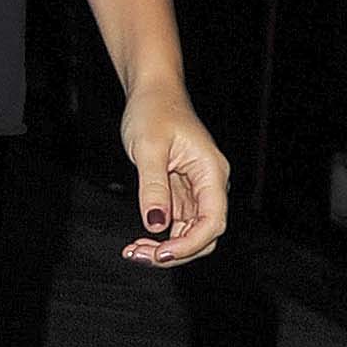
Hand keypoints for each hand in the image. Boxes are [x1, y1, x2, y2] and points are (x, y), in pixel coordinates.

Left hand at [119, 83, 228, 266]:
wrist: (152, 91)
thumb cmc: (153, 110)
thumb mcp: (148, 147)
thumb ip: (152, 186)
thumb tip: (155, 223)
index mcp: (211, 172)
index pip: (213, 222)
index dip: (189, 245)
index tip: (159, 253)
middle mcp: (210, 184)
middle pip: (205, 234)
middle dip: (175, 252)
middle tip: (138, 254)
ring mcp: (197, 190)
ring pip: (191, 233)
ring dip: (165, 247)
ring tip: (133, 250)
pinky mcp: (182, 192)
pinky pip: (178, 224)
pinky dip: (160, 235)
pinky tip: (140, 240)